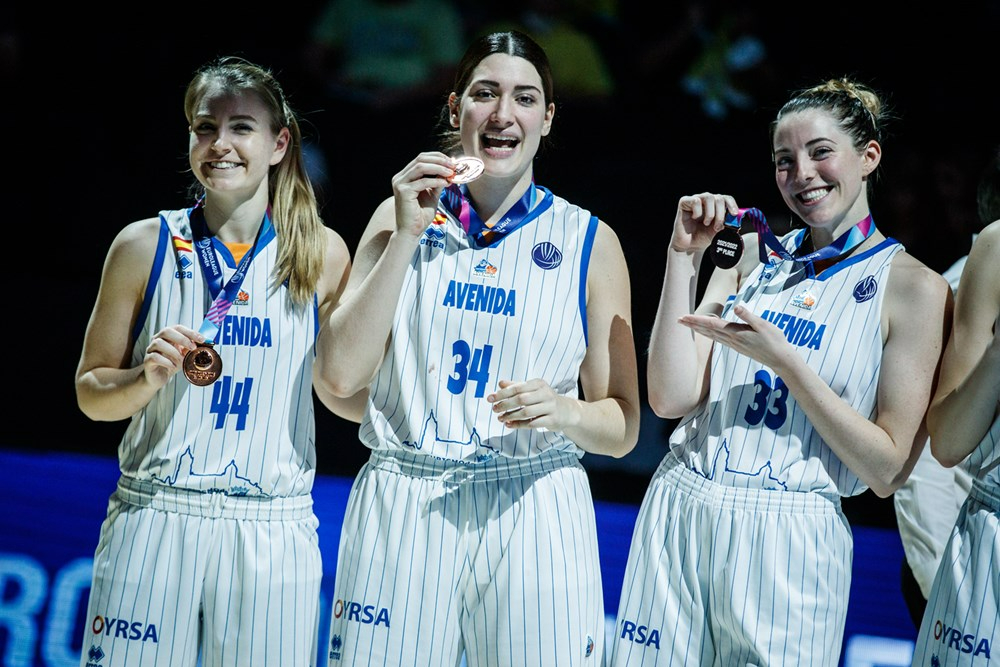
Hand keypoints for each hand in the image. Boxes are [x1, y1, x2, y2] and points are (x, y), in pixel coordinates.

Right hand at [142, 325, 203, 388]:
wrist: (158, 377)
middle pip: (166, 331)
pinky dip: (165, 361)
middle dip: (182, 338)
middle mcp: (158, 340)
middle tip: (192, 348)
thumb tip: (205, 344)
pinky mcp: (147, 360)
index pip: (178, 328)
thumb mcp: (184, 355)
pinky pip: (154, 357)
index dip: (190, 332)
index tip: (201, 339)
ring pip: (158, 343)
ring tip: (181, 359)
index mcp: (168, 336)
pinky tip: (172, 366)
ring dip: (173, 351)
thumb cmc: (171, 364)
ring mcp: (151, 350)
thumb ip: (192, 349)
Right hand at [391, 152, 460, 237]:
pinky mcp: (403, 192)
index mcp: (405, 176)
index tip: (451, 162)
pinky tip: (445, 183)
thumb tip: (448, 171)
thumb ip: (437, 182)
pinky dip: (436, 181)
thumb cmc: (420, 215)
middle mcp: (400, 178)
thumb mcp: (432, 194)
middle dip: (439, 160)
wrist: (411, 231)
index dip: (437, 157)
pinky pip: (423, 182)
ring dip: (438, 168)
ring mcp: (400, 184)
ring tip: (451, 173)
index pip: (421, 159)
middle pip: (420, 159)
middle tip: (453, 165)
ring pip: (420, 167)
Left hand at [487, 379, 575, 431]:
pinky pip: (532, 423)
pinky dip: (519, 425)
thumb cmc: (545, 399)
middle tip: (494, 409)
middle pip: (521, 399)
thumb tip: (500, 383)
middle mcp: (545, 394)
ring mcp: (550, 407)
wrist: (566, 411)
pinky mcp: (552, 420)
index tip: (490, 398)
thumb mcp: (532, 389)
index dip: (502, 393)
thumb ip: (516, 386)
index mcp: (539, 384)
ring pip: (526, 412)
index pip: (517, 387)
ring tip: (500, 419)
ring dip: (511, 416)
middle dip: (505, 405)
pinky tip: (509, 425)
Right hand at [671, 192, 738, 252]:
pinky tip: (694, 218)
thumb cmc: (704, 236)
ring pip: (708, 197)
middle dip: (720, 214)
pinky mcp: (684, 202)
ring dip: (710, 213)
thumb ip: (727, 223)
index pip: (726, 198)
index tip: (734, 214)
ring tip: (706, 223)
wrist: (690, 246)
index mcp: (716, 205)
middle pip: (719, 198)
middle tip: (717, 227)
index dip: (732, 204)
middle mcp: (706, 200)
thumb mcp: (719, 230)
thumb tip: (734, 219)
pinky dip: (697, 212)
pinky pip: (695, 201)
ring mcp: (695, 200)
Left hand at [678, 303, 796, 371]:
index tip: (684, 317)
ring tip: (687, 324)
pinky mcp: (737, 347)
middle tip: (678, 319)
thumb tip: (736, 307)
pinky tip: (706, 332)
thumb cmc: (774, 340)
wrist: (780, 359)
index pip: (712, 324)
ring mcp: (734, 344)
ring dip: (698, 329)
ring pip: (711, 335)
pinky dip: (709, 334)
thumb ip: (749, 316)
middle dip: (692, 324)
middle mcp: (732, 339)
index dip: (697, 320)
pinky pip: (718, 339)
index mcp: (736, 333)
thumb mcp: (764, 325)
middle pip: (707, 330)